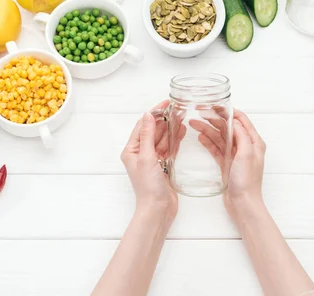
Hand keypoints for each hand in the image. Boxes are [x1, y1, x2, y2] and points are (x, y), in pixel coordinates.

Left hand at [121, 101, 178, 220]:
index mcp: (131, 150)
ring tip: (181, 116)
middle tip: (176, 108)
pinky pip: (168, 148)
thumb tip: (148, 115)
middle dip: (164, 119)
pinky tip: (182, 131)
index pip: (142, 126)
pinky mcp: (163, 166)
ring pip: (162, 139)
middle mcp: (140, 154)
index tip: (165, 103)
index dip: (154, 113)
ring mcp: (152, 160)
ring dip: (170, 128)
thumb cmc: (148, 187)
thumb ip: (148, 135)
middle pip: (153, 131)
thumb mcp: (147, 157)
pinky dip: (175, 140)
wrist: (158, 209)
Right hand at [191, 109, 265, 218]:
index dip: (229, 111)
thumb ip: (241, 135)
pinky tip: (199, 137)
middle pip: (228, 128)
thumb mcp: (247, 154)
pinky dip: (208, 142)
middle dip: (214, 119)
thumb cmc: (247, 181)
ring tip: (194, 124)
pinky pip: (216, 149)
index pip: (242, 120)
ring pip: (220, 138)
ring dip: (207, 130)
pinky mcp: (226, 164)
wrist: (242, 204)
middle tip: (200, 113)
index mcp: (254, 142)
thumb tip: (235, 120)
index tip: (216, 105)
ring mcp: (235, 155)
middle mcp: (245, 147)